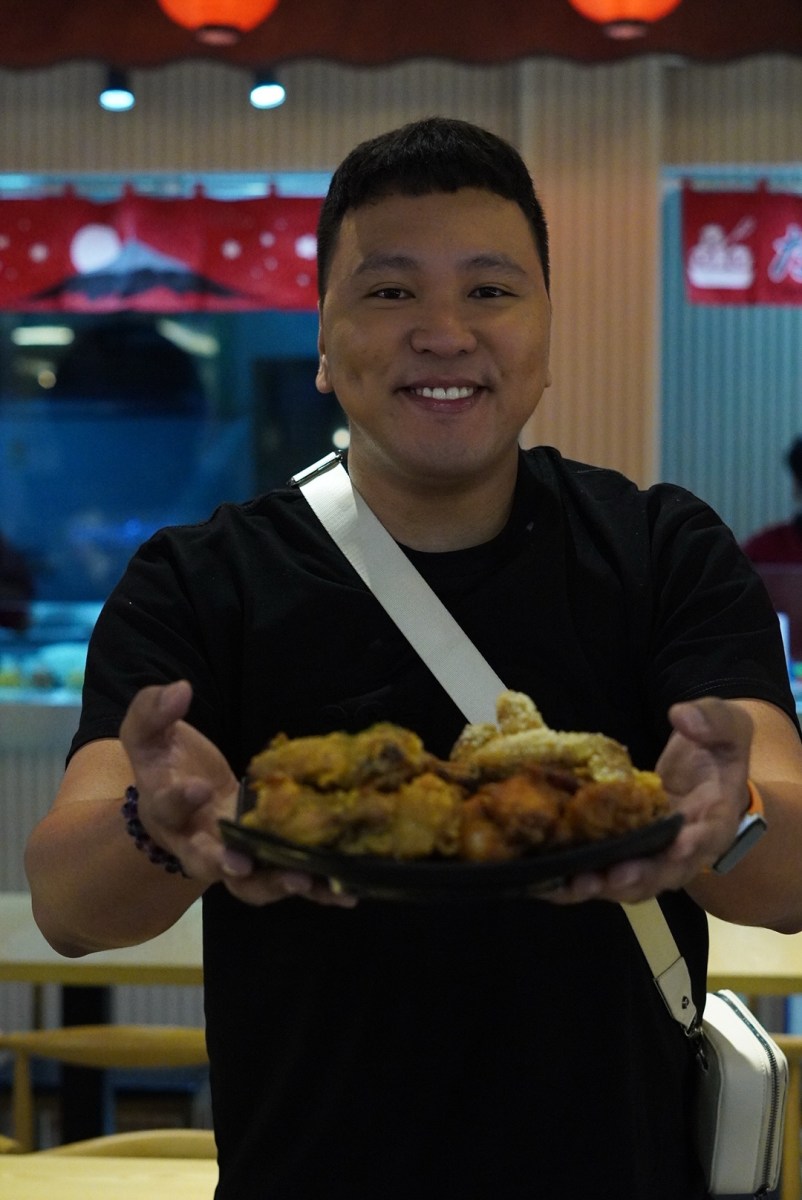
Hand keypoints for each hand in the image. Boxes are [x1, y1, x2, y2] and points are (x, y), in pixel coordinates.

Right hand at [119, 680, 355, 908]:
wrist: (181, 796)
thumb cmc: (168, 763)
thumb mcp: (149, 733)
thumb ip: (154, 711)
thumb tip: (180, 690)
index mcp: (165, 810)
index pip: (167, 806)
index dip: (180, 799)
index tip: (199, 787)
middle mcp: (196, 842)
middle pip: (206, 863)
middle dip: (226, 864)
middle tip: (243, 862)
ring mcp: (233, 857)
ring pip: (250, 883)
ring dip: (277, 884)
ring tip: (306, 880)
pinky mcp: (265, 860)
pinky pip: (287, 879)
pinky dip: (316, 888)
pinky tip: (345, 889)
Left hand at [544, 696, 753, 905]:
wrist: (708, 774)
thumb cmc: (717, 751)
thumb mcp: (729, 727)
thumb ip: (713, 721)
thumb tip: (682, 714)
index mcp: (716, 819)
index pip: (707, 836)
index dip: (691, 845)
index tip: (675, 849)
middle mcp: (687, 848)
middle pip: (664, 872)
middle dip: (637, 877)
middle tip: (608, 877)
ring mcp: (655, 856)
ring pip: (632, 882)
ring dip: (602, 886)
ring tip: (569, 885)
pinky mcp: (628, 853)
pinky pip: (607, 872)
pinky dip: (580, 881)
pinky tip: (549, 882)